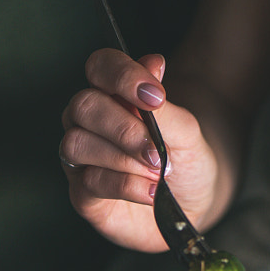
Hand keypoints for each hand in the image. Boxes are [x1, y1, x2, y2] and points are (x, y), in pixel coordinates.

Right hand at [60, 49, 220, 251]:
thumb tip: (154, 63)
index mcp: (112, 96)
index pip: (100, 67)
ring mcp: (82, 159)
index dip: (122, 76)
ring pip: (78, 144)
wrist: (190, 207)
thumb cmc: (184, 164)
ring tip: (157, 174)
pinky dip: (126, 186)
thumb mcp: (186, 133)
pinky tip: (151, 193)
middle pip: (84, 106)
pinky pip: (90, 182)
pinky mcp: (82, 195)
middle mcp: (90, 123)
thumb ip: (164, 104)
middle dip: (124, 129)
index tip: (155, 97)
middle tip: (157, 152)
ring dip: (123, 160)